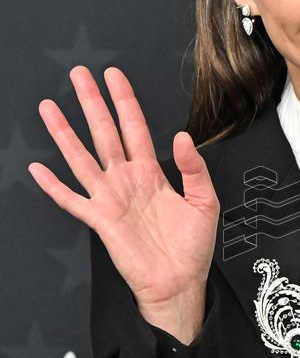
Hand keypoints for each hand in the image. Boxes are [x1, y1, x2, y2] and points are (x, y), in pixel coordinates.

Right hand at [28, 66, 219, 316]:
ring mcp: (111, 199)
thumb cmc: (192, 247)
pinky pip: (72, 201)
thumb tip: (182, 137)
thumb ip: (194, 168)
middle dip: (92, 103)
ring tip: (49, 108)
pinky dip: (54, 186)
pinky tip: (38, 169)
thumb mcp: (205, 202)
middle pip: (105, 133)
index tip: (113, 75)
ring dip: (65, 134)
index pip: (134, 128)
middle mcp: (127, 180)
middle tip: (78, 74)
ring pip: (82, 158)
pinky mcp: (101, 221)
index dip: (125, 101)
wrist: (180, 283)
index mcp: (152, 173)